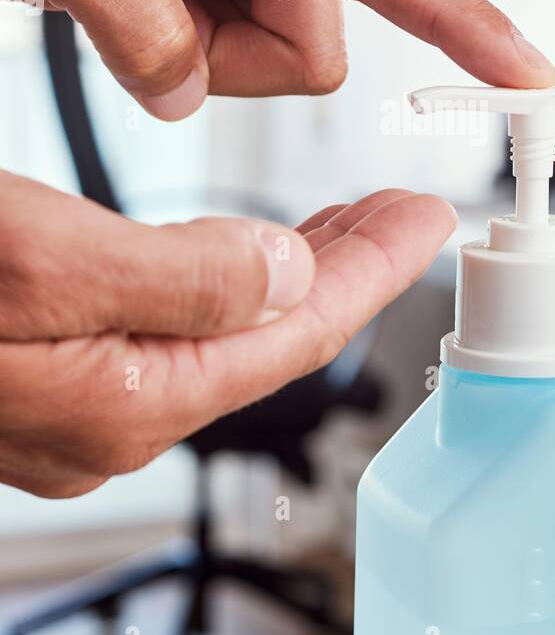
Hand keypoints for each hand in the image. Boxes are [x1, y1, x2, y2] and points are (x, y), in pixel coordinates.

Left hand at [0, 0, 554, 117]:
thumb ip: (132, 25)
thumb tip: (186, 88)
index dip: (462, 19)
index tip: (525, 69)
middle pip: (318, 46)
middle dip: (234, 56)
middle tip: (152, 6)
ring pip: (281, 65)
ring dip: (206, 57)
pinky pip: (241, 65)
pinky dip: (190, 56)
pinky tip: (151, 4)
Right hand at [0, 172, 455, 496]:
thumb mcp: (47, 263)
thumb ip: (180, 280)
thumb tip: (289, 277)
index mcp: (129, 402)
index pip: (296, 335)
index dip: (373, 270)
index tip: (428, 219)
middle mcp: (112, 424)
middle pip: (268, 340)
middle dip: (344, 268)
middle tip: (399, 211)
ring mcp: (80, 412)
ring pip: (219, 337)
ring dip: (287, 275)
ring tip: (337, 225)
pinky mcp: (51, 384)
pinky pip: (172, 337)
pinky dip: (219, 288)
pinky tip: (230, 264)